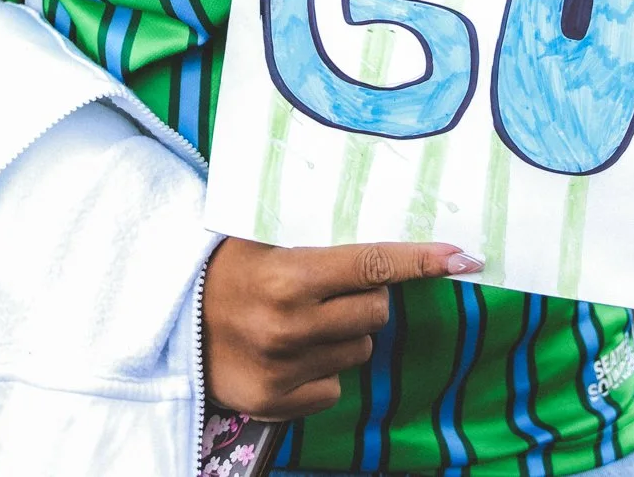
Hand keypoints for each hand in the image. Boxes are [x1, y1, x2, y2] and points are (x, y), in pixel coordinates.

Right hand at [202, 238, 481, 418]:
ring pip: (360, 350)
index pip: (372, 265)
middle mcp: (289, 325)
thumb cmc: (225, 270)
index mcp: (288, 276)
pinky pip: (334, 386)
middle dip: (368, 298)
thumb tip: (388, 230)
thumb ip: (318, 237)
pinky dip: (322, 371)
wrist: (169, 324)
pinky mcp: (278, 403)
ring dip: (344, 335)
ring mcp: (285, 369)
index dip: (421, 260)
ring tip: (302, 321)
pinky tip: (289, 354)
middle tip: (333, 288)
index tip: (464, 257)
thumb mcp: (262, 239)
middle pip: (377, 312)